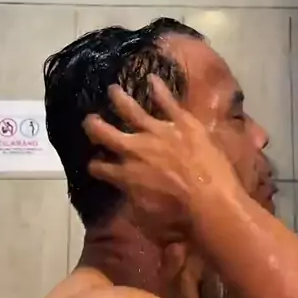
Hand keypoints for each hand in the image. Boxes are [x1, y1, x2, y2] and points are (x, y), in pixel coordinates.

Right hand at [83, 75, 239, 241]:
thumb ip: (136, 206)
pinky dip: (159, 89)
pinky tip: (152, 77)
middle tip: (89, 119)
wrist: (208, 201)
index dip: (96, 166)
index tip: (94, 164)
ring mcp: (157, 132)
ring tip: (113, 89)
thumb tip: (132, 200)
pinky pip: (167, 101)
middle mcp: (134, 150)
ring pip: (132, 110)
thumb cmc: (179, 219)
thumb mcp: (148, 220)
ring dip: (121, 100)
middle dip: (95, 126)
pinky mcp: (181, 122)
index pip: (101, 169)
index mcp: (125, 176)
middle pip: (106, 134)